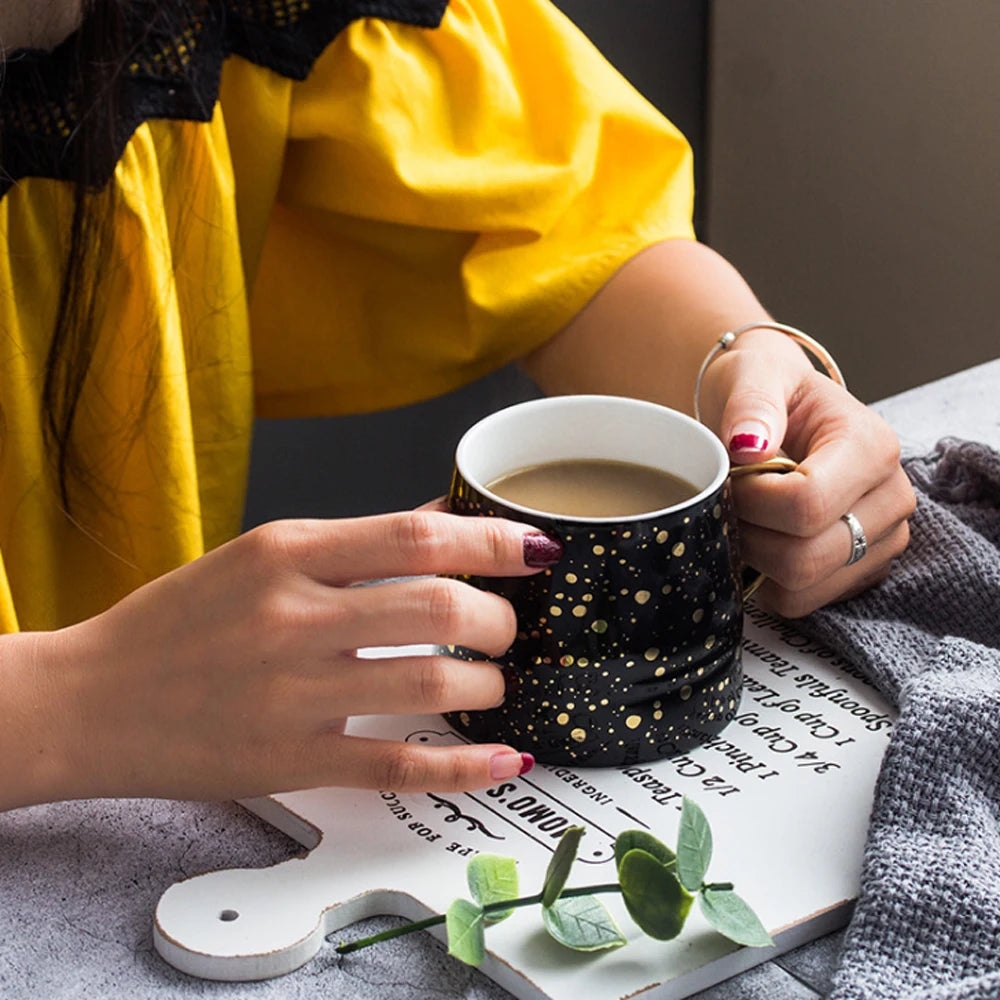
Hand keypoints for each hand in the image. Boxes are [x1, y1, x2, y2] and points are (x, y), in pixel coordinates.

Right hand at [9, 513, 561, 807]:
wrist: (91, 699)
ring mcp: (294, 694)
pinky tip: (506, 759)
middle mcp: (294, 617)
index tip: (535, 549)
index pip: (417, 536)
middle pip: (441, 608)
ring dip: (487, 685)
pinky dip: (465, 765)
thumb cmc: (176, 621)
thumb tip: (445, 521)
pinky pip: (399, 764)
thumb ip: (357, 542)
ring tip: (490, 683)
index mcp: (287, 553)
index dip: (493, 541)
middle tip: (504, 628)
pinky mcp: (292, 761)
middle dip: (498, 620)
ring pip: (433, 684)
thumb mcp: (260, 554)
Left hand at [698, 328, 915, 616]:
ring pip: (802, 587)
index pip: (806, 504)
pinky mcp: (860, 572)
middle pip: (805, 557)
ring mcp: (881, 542)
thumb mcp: (756, 374)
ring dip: (755, 558)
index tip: (730, 477)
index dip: (751, 501)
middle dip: (749, 534)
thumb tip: (748, 444)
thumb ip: (752, 402)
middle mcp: (891, 500)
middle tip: (728, 502)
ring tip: (744, 516)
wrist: (778, 405)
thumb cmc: (768, 386)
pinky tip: (759, 538)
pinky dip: (766, 578)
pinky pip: (800, 601)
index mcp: (872, 448)